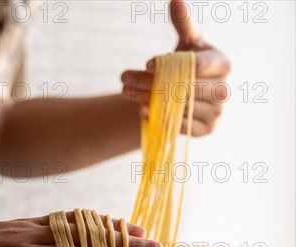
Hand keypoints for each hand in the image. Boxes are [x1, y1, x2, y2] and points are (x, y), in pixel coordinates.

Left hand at [121, 0, 230, 135]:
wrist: (190, 94)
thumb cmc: (189, 64)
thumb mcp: (187, 44)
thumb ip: (184, 25)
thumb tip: (176, 1)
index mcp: (224, 65)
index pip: (198, 65)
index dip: (171, 65)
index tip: (147, 64)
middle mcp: (225, 90)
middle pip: (185, 87)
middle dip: (152, 82)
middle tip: (125, 79)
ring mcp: (218, 112)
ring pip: (180, 106)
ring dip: (150, 99)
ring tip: (127, 92)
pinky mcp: (207, 129)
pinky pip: (182, 126)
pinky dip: (161, 119)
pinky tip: (142, 111)